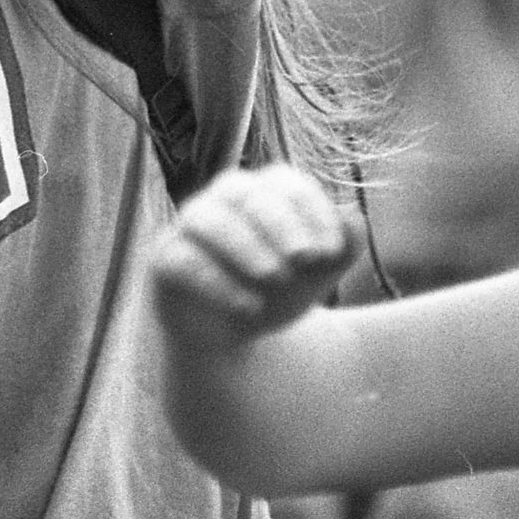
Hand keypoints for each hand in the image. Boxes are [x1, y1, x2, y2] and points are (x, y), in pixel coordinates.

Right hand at [149, 164, 358, 351]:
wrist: (236, 336)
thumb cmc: (278, 290)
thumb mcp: (318, 274)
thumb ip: (342, 246)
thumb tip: (354, 219)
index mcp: (261, 193)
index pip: (283, 182)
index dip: (310, 211)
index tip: (331, 252)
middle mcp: (220, 202)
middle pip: (242, 191)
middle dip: (277, 223)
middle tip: (305, 259)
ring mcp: (187, 229)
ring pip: (206, 219)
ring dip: (244, 246)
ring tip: (276, 278)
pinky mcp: (165, 261)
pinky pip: (184, 261)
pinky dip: (218, 283)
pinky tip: (250, 307)